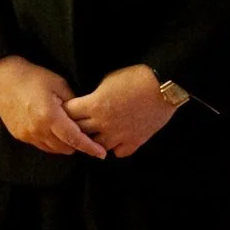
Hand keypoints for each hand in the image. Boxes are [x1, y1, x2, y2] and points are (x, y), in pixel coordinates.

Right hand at [0, 56, 104, 157]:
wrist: (3, 77)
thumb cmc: (32, 76)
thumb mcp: (59, 84)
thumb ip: (75, 104)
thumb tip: (87, 117)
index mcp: (50, 116)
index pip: (75, 139)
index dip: (90, 148)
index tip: (102, 153)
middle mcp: (37, 130)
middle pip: (65, 148)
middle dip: (78, 145)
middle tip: (85, 135)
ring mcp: (27, 134)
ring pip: (53, 150)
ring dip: (64, 144)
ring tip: (69, 132)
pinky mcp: (19, 135)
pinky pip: (41, 145)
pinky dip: (51, 142)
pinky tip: (53, 130)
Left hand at [62, 64, 177, 158]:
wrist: (163, 86)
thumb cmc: (136, 77)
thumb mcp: (108, 80)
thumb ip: (95, 95)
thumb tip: (87, 103)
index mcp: (94, 105)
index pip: (68, 113)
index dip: (65, 110)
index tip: (66, 109)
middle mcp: (103, 124)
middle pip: (78, 132)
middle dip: (75, 127)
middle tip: (76, 123)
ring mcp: (119, 136)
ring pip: (96, 146)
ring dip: (94, 140)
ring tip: (96, 133)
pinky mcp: (134, 142)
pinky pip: (118, 152)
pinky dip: (116, 147)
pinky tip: (117, 139)